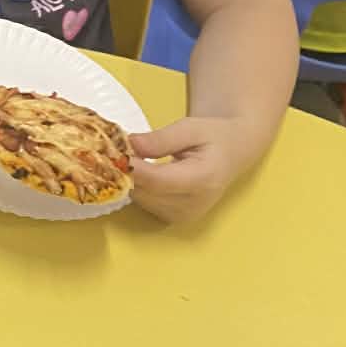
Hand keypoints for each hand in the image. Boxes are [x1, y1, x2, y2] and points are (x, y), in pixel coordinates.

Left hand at [127, 116, 260, 222]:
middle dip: (126, 171)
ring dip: (130, 179)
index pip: (157, 180)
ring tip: (131, 156)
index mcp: (203, 180)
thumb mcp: (191, 127)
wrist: (232, 153)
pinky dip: (137, 187)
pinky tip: (141, 171)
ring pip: (140, 199)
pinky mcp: (175, 219)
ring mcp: (184, 215)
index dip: (131, 167)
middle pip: (145, 192)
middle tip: (115, 148)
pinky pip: (144, 204)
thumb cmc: (213, 136)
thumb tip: (130, 145)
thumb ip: (161, 139)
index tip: (113, 151)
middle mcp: (194, 204)